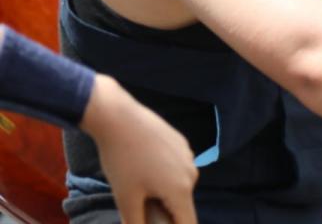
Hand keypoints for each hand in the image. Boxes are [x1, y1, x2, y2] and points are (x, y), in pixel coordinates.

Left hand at [81, 76, 198, 223]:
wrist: (119, 119)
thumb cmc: (122, 161)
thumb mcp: (125, 198)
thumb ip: (136, 222)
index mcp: (181, 190)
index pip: (188, 223)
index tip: (155, 221)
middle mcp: (191, 173)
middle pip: (182, 204)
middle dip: (164, 211)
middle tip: (138, 204)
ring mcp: (188, 155)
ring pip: (179, 185)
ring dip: (163, 192)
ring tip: (138, 183)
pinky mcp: (182, 143)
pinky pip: (177, 167)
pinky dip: (164, 174)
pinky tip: (143, 165)